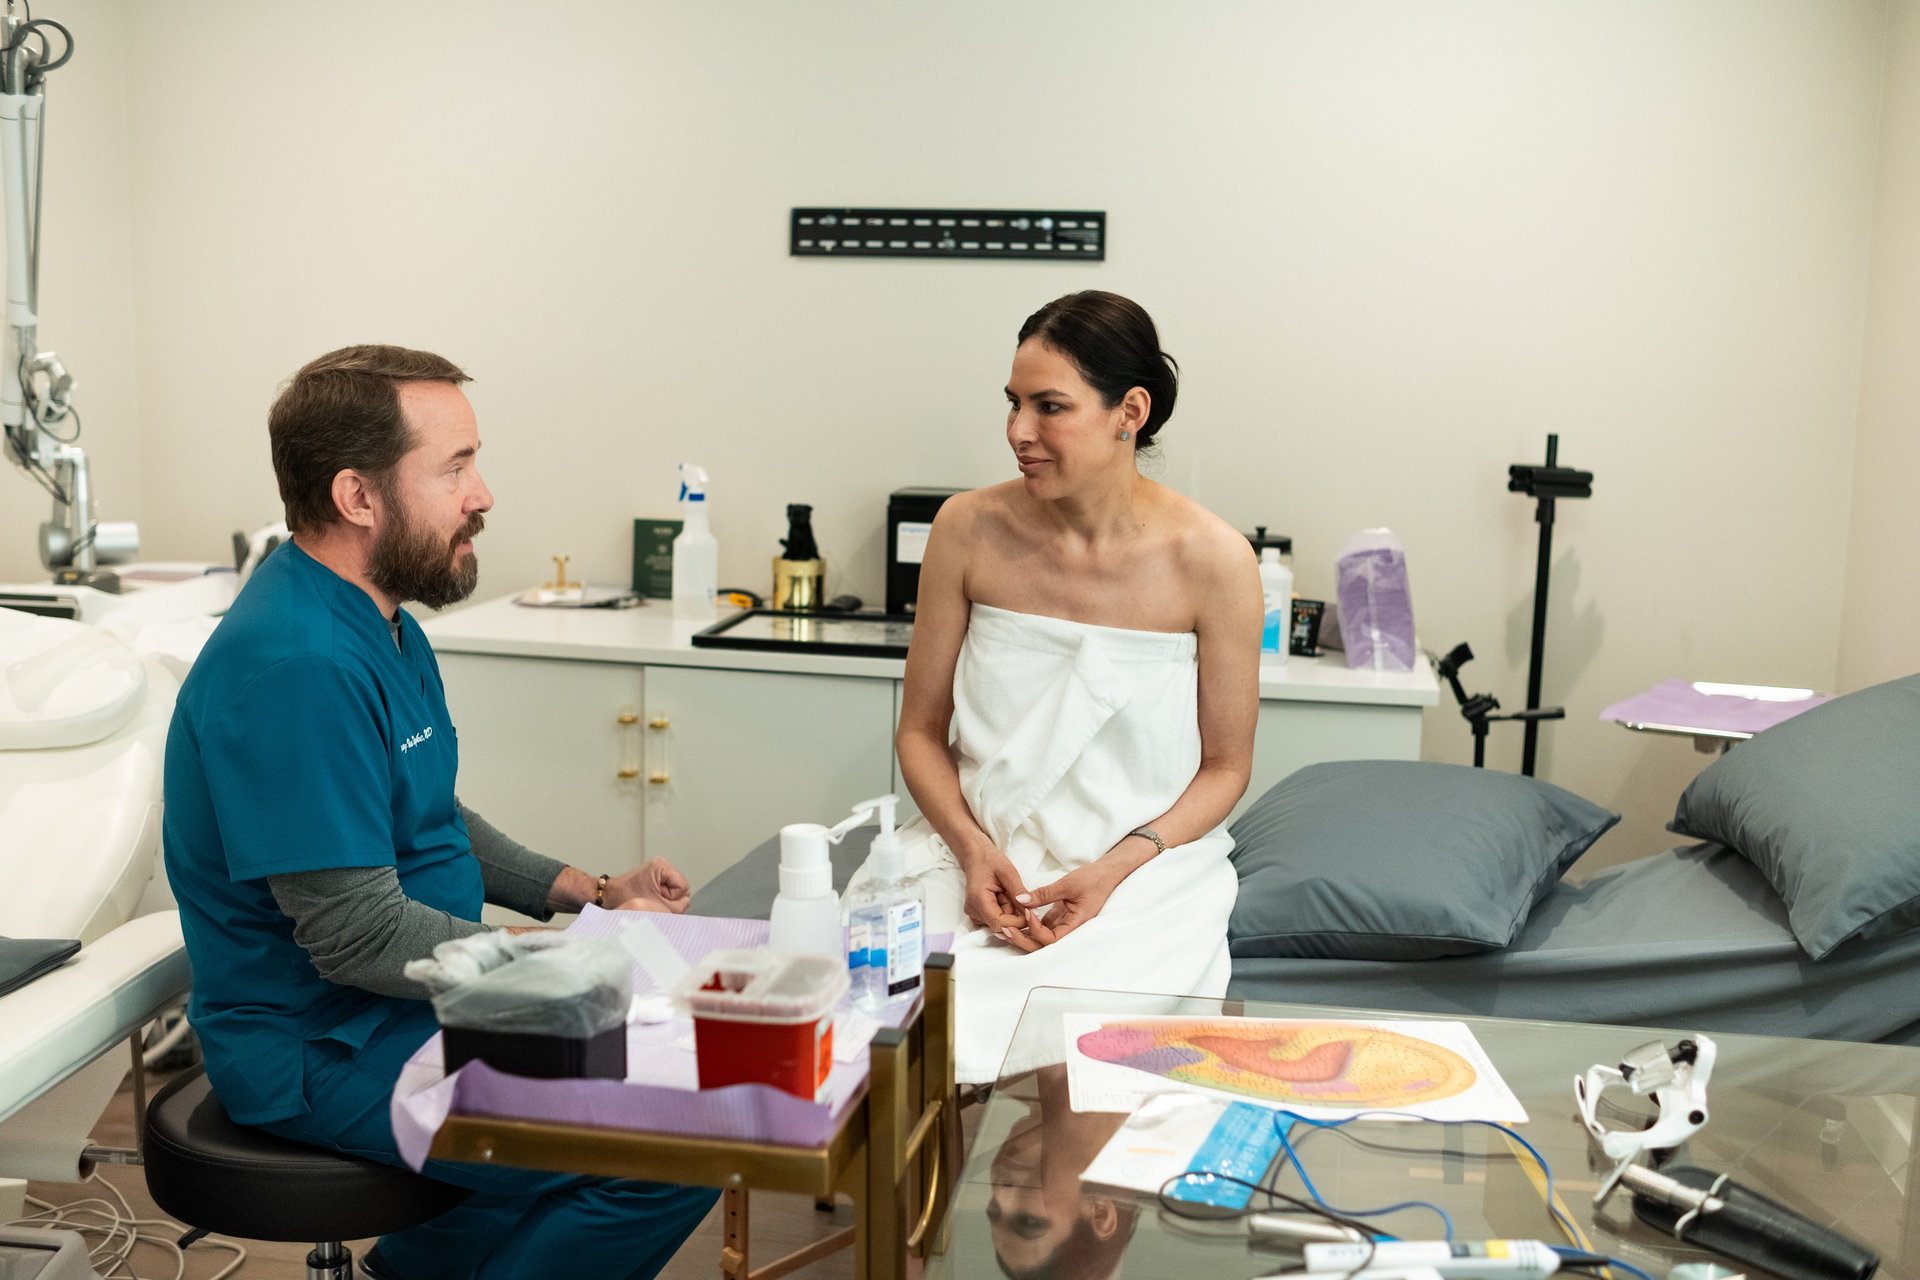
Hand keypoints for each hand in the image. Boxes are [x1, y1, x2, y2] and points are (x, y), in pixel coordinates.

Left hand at [607, 857, 690, 913]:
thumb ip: (677, 906)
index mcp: (662, 866)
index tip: (657, 899)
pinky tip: (650, 900)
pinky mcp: (656, 880)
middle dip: (671, 900)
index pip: (684, 887)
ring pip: (676, 893)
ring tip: (651, 901)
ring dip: (666, 901)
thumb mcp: (657, 905)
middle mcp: (663, 866)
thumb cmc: (626, 898)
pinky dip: (662, 900)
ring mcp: (660, 873)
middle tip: (654, 902)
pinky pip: (669, 893)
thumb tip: (685, 903)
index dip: (673, 898)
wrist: (609, 897)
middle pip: (681, 890)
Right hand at [961, 842, 1029, 934]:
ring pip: (1000, 923)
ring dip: (1010, 912)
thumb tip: (1032, 911)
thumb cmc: (990, 860)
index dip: (1017, 922)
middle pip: (1001, 925)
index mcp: (978, 900)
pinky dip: (1005, 911)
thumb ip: (1019, 892)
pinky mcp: (978, 915)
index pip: (999, 923)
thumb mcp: (1008, 872)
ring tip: (1007, 893)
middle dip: (1014, 914)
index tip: (1031, 911)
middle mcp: (973, 911)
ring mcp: (974, 914)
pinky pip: (997, 920)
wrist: (976, 856)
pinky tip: (1003, 897)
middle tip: (1016, 894)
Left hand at [999, 861, 1127, 950]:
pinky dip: (1028, 923)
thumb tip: (1021, 899)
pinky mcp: (1059, 917)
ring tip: (1004, 926)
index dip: (1036, 930)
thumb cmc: (1093, 879)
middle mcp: (1069, 929)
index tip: (1027, 912)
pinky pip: (1041, 925)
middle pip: (1043, 945)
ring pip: (1040, 937)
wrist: (1105, 873)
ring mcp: (1063, 924)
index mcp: (1076, 925)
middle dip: (1023, 939)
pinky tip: (1014, 917)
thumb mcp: (1068, 884)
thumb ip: (1044, 893)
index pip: (1052, 939)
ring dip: (1022, 933)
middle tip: (1005, 929)